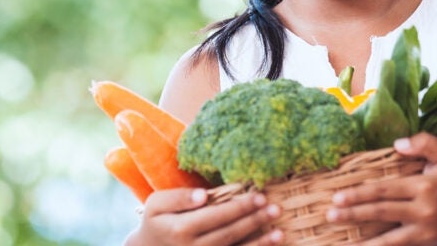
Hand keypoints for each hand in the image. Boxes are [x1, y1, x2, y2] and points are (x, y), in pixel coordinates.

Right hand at [127, 187, 284, 245]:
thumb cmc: (157, 222)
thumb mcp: (156, 204)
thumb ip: (178, 198)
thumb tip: (203, 195)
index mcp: (180, 229)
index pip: (216, 216)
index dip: (239, 207)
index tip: (260, 196)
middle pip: (229, 234)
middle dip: (254, 221)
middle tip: (275, 208)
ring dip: (259, 243)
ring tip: (280, 232)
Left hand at [324, 132, 436, 245]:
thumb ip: (424, 143)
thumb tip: (397, 144)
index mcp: (425, 187)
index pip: (385, 190)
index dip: (360, 194)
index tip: (338, 196)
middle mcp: (424, 211)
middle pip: (382, 213)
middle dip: (354, 215)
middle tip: (331, 215)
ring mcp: (427, 232)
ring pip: (390, 239)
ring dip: (365, 242)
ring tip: (344, 245)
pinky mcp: (430, 244)